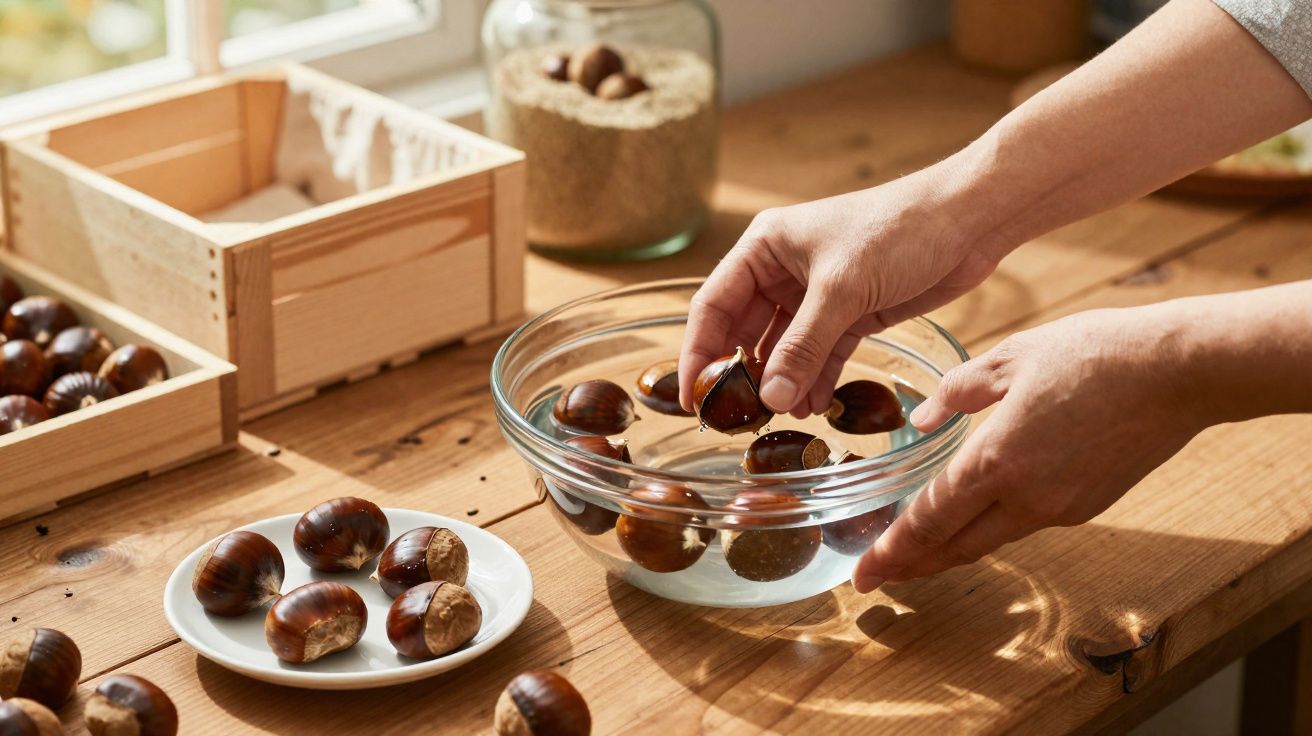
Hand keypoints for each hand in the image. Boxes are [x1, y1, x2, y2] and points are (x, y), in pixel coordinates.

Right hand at [678, 166, 1000, 417]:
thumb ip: (803, 347)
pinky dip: (816, 380)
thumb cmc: (899, 229)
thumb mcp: (842, 290)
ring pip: (785, 348)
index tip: (692, 400)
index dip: (698, 354)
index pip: (713, 305)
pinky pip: (821, 354)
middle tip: (738, 420)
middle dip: (743, 375)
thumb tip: (771, 400)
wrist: (968, 219)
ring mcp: (817, 294)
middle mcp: (783, 270)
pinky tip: (812, 408)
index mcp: (765, 247)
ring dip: (783, 383)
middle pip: (745, 331)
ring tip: (780, 420)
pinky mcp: (852, 313)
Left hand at [851, 304, 1212, 591]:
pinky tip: (976, 515)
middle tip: (876, 577)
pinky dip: (991, 527)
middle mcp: (1027, 497)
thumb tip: (919, 421)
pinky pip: (1025, 523)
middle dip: (911, 566)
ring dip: (950, 549)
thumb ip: (957, 392)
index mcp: (997, 459)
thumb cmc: (1092, 353)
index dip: (892, 552)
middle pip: (956, 547)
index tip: (862, 575)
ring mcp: (1061, 507)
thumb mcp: (1010, 357)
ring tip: (916, 552)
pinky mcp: (1088, 506)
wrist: (1177, 370)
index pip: (929, 520)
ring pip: (991, 539)